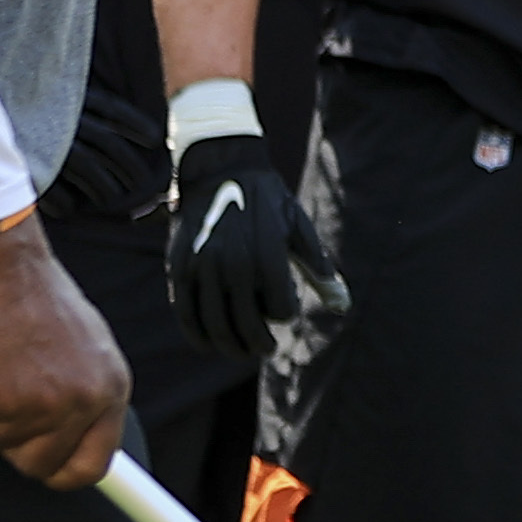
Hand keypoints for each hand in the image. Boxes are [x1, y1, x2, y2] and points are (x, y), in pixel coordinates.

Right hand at [0, 215, 131, 491]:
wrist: (3, 267)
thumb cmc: (37, 296)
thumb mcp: (86, 347)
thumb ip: (83, 392)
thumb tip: (73, 435)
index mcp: (109, 390)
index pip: (94, 465)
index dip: (63, 473)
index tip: (46, 469)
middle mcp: (80, 404)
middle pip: (39, 464)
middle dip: (12, 442)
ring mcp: (39, 406)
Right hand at [165, 123, 340, 362]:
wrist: (219, 169)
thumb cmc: (267, 201)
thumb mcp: (298, 228)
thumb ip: (320, 269)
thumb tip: (343, 306)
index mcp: (267, 255)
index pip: (280, 310)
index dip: (285, 315)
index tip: (284, 308)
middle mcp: (233, 263)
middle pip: (247, 325)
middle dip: (260, 344)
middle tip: (266, 350)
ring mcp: (202, 266)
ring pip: (215, 325)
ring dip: (231, 347)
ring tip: (243, 351)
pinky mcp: (179, 266)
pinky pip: (185, 312)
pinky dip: (197, 335)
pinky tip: (208, 345)